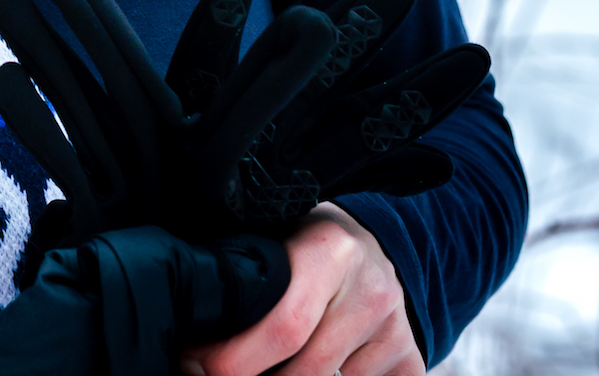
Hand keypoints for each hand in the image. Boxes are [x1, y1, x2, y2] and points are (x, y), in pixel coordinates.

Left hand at [179, 204, 421, 375]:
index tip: (193, 363)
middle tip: (211, 374)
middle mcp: (371, 289)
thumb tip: (187, 317)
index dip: (231, 358)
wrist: (373, 241)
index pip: (281, 325)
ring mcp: (395, 328)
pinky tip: (299, 371)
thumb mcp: (275, 236)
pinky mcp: (411, 356)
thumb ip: (243, 272)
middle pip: (303, 369)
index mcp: (328, 250)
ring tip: (255, 367)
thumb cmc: (303, 242)